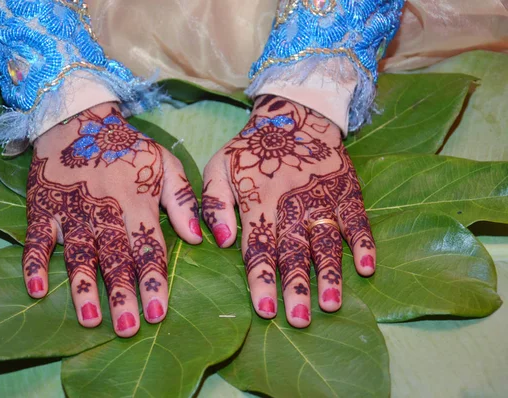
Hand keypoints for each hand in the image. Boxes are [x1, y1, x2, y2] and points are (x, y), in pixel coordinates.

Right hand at [22, 102, 201, 336]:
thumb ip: (183, 200)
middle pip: (114, 259)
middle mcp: (104, 212)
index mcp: (136, 204)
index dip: (153, 282)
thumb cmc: (127, 149)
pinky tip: (37, 290)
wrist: (78, 120)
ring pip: (77, 254)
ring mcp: (71, 212)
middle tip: (128, 327)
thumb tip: (198, 238)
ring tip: (89, 319)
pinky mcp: (43, 208)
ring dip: (83, 287)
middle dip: (121, 294)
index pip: (147, 249)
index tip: (158, 314)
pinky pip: (36, 239)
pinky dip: (34, 264)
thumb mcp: (164, 165)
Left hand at [202, 96, 374, 326]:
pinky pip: (357, 220)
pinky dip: (364, 243)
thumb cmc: (252, 149)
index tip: (266, 311)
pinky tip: (368, 267)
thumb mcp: (220, 167)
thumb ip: (215, 204)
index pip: (259, 249)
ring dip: (330, 273)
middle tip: (298, 320)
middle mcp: (293, 205)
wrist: (295, 115)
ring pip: (326, 242)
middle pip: (294, 252)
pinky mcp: (346, 192)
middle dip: (295, 287)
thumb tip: (222, 242)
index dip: (262, 282)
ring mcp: (323, 200)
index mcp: (260, 203)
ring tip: (331, 304)